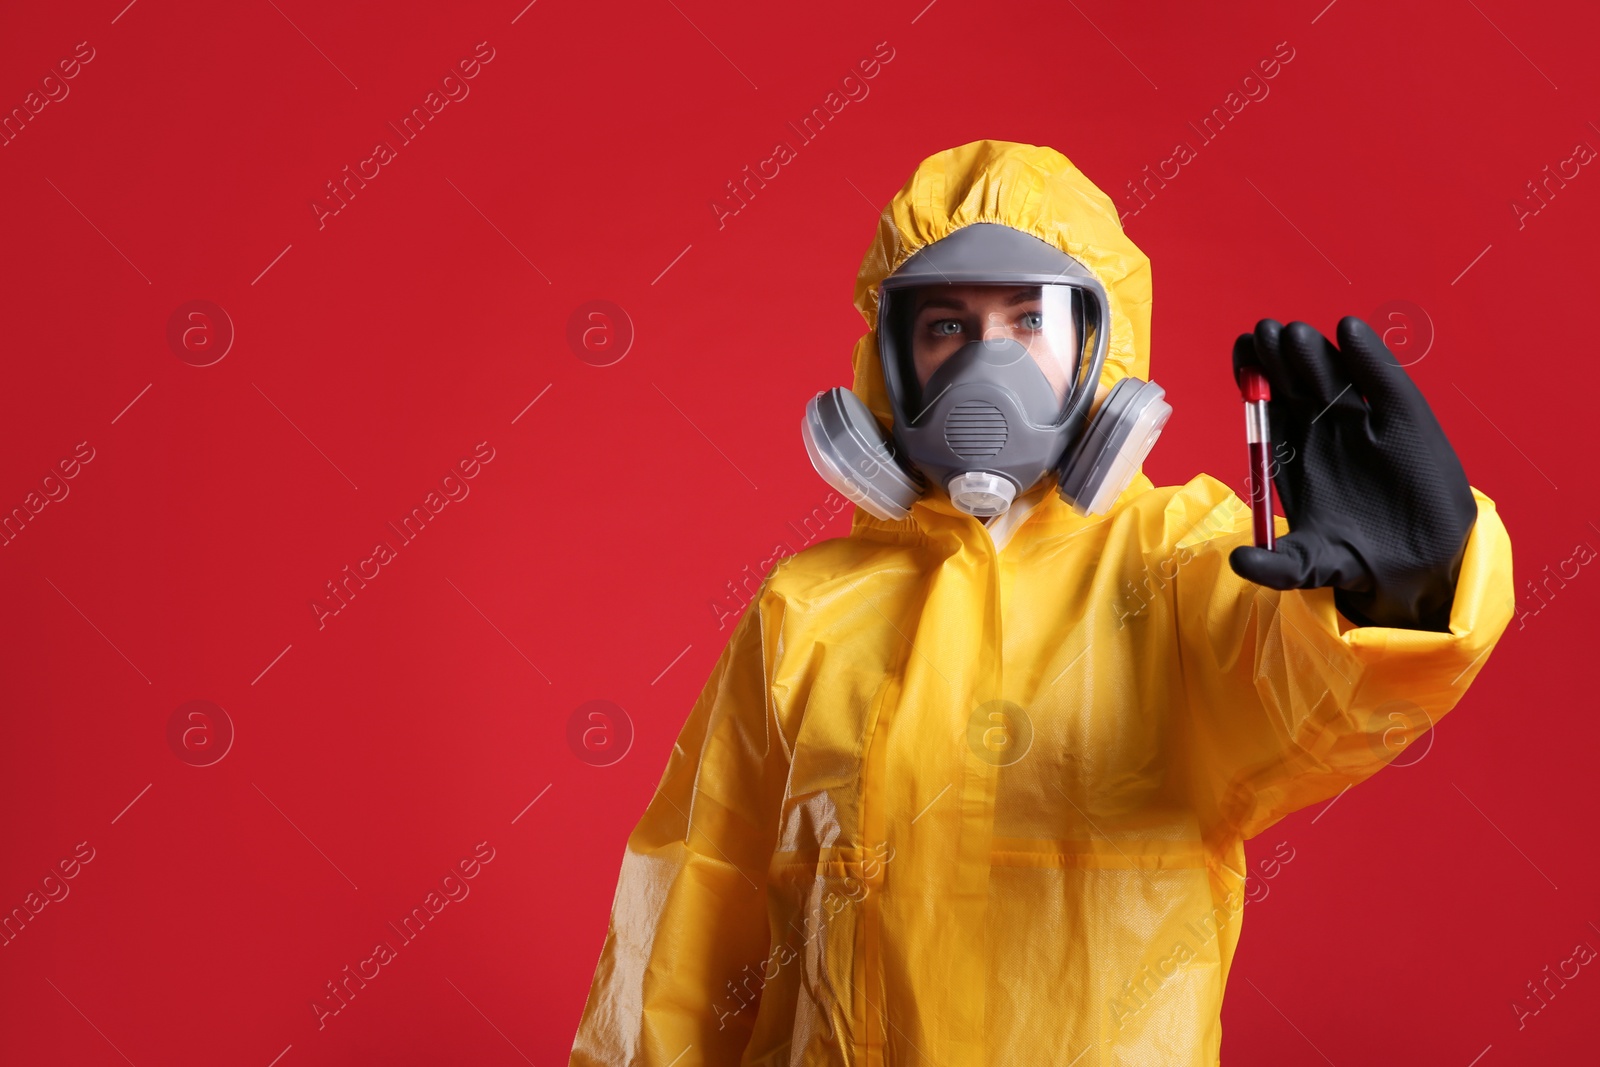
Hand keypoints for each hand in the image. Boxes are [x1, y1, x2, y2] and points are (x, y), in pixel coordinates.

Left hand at [1228, 317, 1476, 630]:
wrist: (1419, 567)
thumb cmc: (1355, 558)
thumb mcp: (1312, 565)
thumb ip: (1279, 566)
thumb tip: (1240, 564)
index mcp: (1291, 453)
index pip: (1265, 406)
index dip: (1252, 378)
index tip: (1241, 353)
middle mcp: (1321, 430)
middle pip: (1294, 382)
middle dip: (1277, 356)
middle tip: (1264, 333)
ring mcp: (1361, 422)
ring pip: (1331, 375)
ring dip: (1312, 352)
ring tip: (1294, 335)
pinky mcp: (1404, 419)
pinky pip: (1382, 381)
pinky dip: (1369, 355)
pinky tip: (1350, 330)